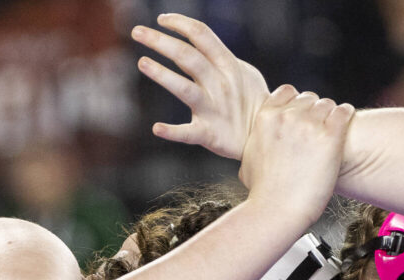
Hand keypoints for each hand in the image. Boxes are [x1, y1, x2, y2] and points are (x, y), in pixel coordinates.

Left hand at [132, 13, 268, 159]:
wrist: (267, 135)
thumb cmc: (252, 101)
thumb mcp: (245, 73)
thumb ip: (222, 57)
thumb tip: (200, 39)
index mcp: (228, 65)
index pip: (201, 35)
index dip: (179, 23)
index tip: (161, 19)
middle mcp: (219, 84)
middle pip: (187, 56)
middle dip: (160, 41)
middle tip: (137, 32)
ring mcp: (214, 109)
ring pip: (185, 89)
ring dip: (162, 75)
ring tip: (142, 63)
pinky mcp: (210, 134)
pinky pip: (188, 133)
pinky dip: (172, 132)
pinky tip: (156, 128)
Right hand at [239, 86, 354, 226]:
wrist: (276, 211)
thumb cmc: (262, 194)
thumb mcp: (247, 163)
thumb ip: (256, 144)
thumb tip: (257, 147)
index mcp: (265, 117)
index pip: (286, 92)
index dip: (295, 104)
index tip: (299, 118)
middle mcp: (287, 115)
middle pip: (309, 98)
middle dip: (313, 113)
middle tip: (316, 133)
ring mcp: (309, 124)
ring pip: (327, 104)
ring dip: (330, 117)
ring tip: (330, 136)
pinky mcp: (330, 135)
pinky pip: (344, 112)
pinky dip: (345, 119)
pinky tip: (342, 131)